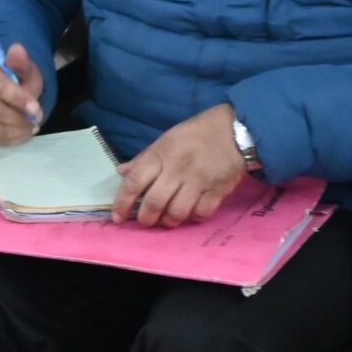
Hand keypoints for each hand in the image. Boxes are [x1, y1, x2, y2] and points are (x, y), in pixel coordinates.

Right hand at [0, 46, 46, 145]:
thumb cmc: (15, 79)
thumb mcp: (24, 69)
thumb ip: (22, 62)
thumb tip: (17, 49)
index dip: (19, 99)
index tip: (36, 109)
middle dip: (21, 118)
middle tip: (38, 119)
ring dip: (18, 131)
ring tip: (32, 127)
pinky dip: (11, 139)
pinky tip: (22, 133)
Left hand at [112, 103, 249, 227]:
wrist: (234, 130)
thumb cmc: (196, 134)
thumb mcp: (166, 139)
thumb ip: (144, 158)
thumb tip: (122, 172)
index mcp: (161, 154)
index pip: (135, 181)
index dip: (122, 202)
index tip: (116, 216)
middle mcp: (177, 169)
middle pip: (155, 202)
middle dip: (146, 218)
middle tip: (145, 221)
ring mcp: (198, 182)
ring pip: (177, 212)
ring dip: (168, 221)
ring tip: (166, 220)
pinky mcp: (218, 191)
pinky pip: (201, 214)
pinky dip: (193, 218)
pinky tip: (190, 214)